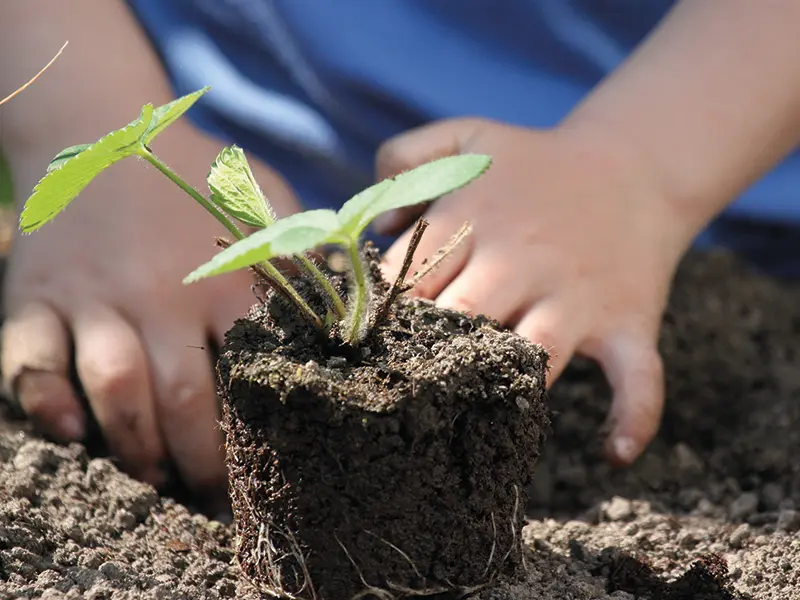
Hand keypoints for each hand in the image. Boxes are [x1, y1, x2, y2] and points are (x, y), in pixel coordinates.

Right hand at [2, 127, 300, 505]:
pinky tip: (70, 432)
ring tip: (155, 477)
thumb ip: (301, 248)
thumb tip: (352, 298)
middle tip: (213, 497)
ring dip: (135, 446)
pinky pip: (29, 360)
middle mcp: (158, 292)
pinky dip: (44, 401)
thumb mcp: (260, 197)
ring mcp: (93, 295)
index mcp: (221, 277)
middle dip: (201, 463)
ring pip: (114, 389)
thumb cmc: (192, 173)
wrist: (98, 126)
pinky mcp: (36, 295)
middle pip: (183, 398)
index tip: (269, 470)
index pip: (249, 372)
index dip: (260, 434)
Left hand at [375, 118, 694, 464]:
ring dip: (502, 388)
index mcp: (475, 220)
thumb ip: (404, 157)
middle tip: (399, 387)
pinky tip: (613, 453)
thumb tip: (376, 227)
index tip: (362, 344)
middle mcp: (522, 261)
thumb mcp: (467, 137)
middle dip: (426, 353)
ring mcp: (576, 296)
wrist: (635, 164)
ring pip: (532, 355)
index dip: (381, 315)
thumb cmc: (536, 164)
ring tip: (471, 418)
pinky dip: (633, 417)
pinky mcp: (627, 322)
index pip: (409, 279)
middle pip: (459, 319)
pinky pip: (638, 378)